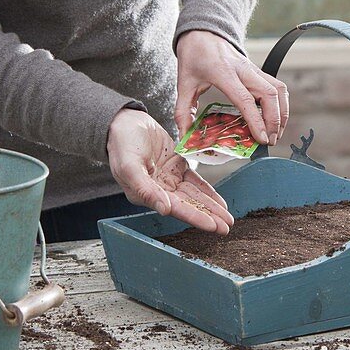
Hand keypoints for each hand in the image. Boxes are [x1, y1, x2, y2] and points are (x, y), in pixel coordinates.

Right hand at [106, 108, 233, 232]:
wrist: (125, 122)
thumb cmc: (121, 143)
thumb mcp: (129, 166)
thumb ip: (146, 189)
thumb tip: (165, 210)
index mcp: (146, 194)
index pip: (176, 209)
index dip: (196, 217)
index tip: (213, 226)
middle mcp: (159, 190)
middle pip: (189, 206)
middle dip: (209, 217)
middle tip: (227, 227)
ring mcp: (169, 179)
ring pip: (194, 196)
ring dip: (211, 207)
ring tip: (227, 218)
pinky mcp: (177, 166)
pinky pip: (195, 182)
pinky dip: (208, 191)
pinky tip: (219, 201)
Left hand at [175, 30, 287, 145]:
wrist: (203, 32)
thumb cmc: (194, 55)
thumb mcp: (183, 83)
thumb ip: (183, 111)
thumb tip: (184, 136)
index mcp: (224, 73)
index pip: (245, 99)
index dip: (256, 121)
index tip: (261, 139)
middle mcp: (243, 70)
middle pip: (270, 95)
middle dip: (275, 121)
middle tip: (269, 140)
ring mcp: (253, 69)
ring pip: (279, 90)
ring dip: (282, 113)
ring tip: (275, 132)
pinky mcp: (258, 71)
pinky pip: (277, 86)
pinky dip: (281, 104)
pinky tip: (275, 118)